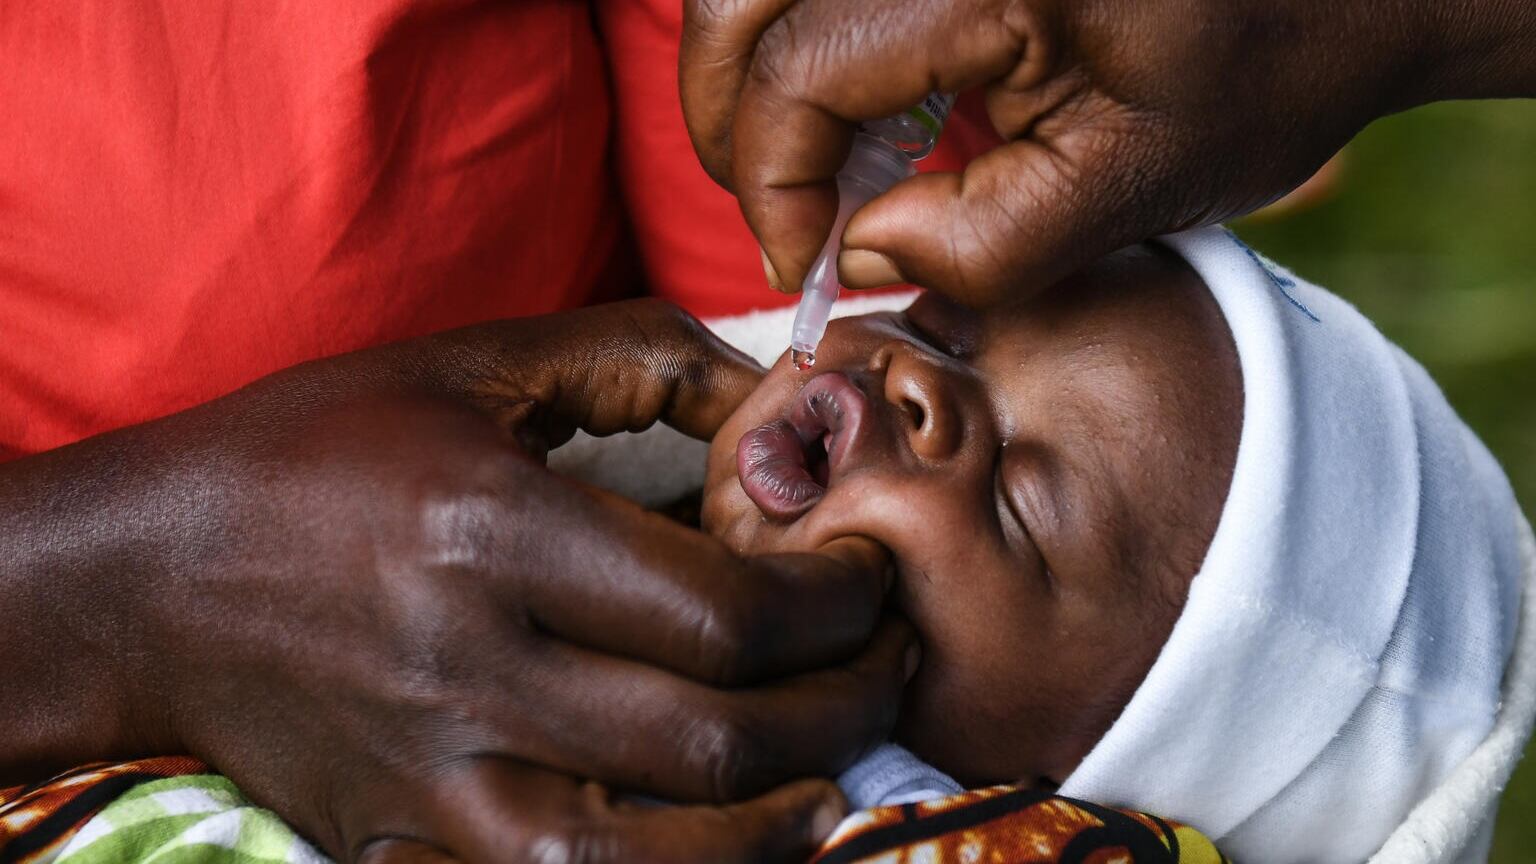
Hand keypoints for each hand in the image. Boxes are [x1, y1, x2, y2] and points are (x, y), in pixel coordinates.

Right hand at [0, 300, 912, 862]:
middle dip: (843, 705)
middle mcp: (467, 669)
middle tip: (888, 658)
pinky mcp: (404, 840)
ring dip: (782, 816)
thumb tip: (773, 393)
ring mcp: (432, 778)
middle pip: (711, 739)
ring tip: (840, 757)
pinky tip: (734, 834)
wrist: (149, 576)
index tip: (868, 576)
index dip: (834, 605)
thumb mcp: (470, 364)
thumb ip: (635, 360)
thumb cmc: (315, 450)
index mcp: (491, 534)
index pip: (722, 612)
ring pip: (653, 854)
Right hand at [681, 0, 1535, 304]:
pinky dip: (801, 29)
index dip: (772, 187)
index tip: (801, 265)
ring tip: (814, 157)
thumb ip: (982, 244)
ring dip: (754, 67)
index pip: (798, 75)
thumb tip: (853, 252)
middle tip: (780, 212)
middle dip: (730, 120)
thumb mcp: (1130, 190)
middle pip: (735, 1)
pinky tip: (861, 94)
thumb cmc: (1258, 74)